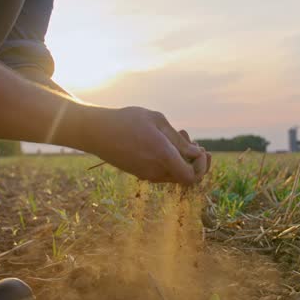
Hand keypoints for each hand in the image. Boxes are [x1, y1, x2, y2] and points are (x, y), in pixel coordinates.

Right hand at [87, 106, 209, 184]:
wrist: (96, 131)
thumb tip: (196, 154)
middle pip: (187, 178)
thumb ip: (179, 140)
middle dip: (196, 161)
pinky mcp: (140, 173)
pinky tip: (165, 143)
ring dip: (183, 160)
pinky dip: (170, 161)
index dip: (202, 166)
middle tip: (194, 142)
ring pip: (175, 175)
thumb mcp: (157, 121)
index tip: (199, 148)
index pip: (193, 176)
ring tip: (180, 136)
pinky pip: (163, 172)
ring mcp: (147, 175)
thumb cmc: (127, 120)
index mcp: (162, 156)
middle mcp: (156, 170)